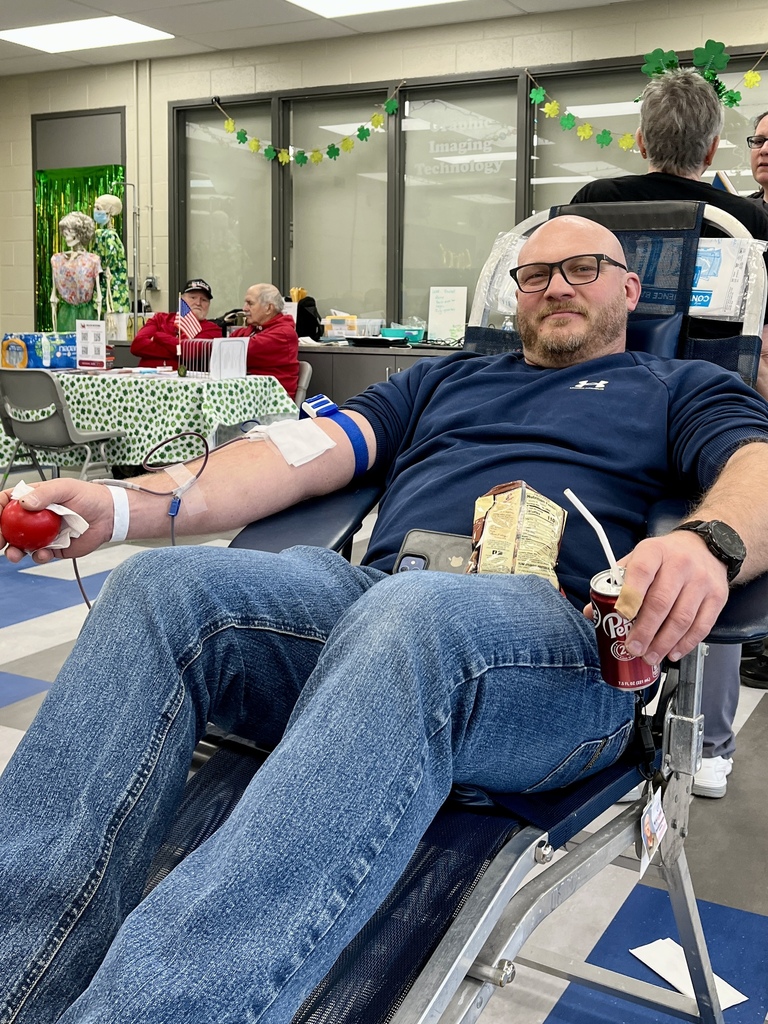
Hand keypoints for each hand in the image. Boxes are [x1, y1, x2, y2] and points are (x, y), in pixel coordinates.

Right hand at [1, 479, 114, 562]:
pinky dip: (38, 557)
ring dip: (14, 551)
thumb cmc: (89, 497)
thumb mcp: (65, 488)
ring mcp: (42, 534)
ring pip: (20, 544)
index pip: (7, 502)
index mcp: (33, 499)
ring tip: (14, 554)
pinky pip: (40, 555)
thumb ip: (45, 494)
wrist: (108, 515)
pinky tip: (43, 554)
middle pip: (8, 527)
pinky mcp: (53, 548)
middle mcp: (34, 518)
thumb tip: (24, 503)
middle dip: (0, 535)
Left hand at [583, 532, 729, 664]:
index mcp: (654, 552)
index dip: (631, 595)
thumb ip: (616, 584)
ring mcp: (701, 581)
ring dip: (664, 642)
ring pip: (682, 617)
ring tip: (650, 656)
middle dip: (645, 630)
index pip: (641, 572)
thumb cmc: (665, 557)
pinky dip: (686, 643)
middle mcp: (680, 564)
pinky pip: (702, 625)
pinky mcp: (717, 596)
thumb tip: (592, 612)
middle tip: (633, 648)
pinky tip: (673, 652)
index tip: (621, 616)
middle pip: (661, 601)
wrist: (705, 547)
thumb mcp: (638, 559)